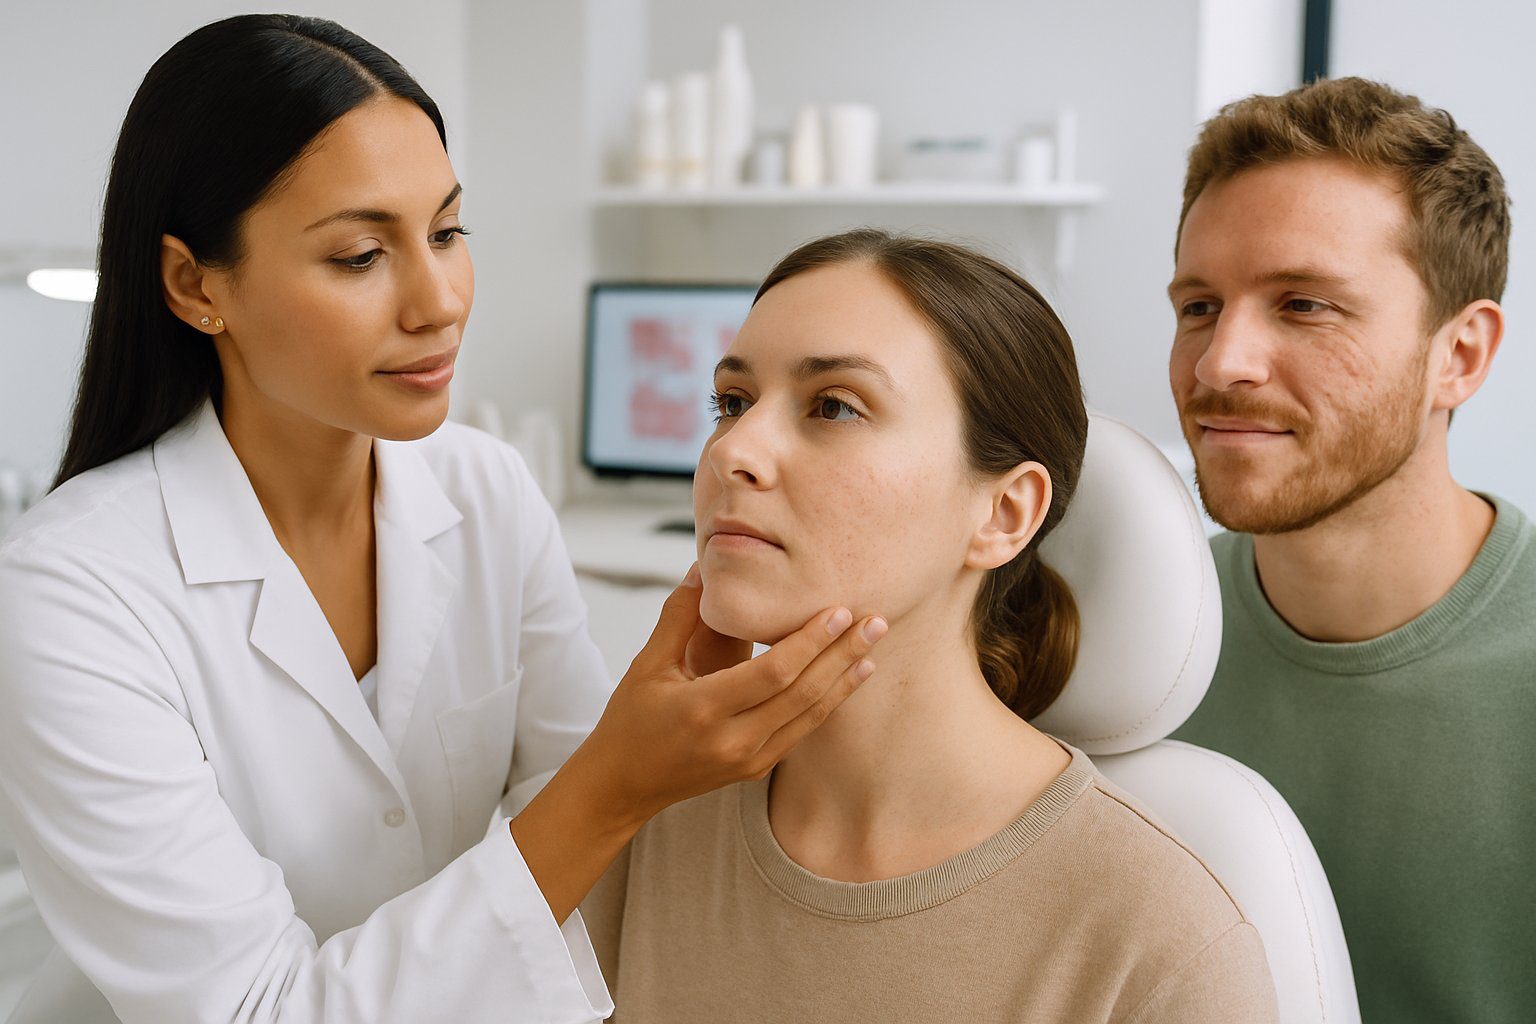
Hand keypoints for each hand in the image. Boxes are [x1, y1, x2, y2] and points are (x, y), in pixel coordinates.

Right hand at [509, 564, 883, 922]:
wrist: (622, 785)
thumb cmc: (630, 719)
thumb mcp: (647, 664)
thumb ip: (679, 615)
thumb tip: (704, 567)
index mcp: (702, 710)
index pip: (772, 673)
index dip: (810, 642)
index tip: (838, 611)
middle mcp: (732, 741)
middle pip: (802, 693)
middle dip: (842, 655)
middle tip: (875, 621)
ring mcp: (748, 760)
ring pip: (810, 716)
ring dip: (844, 680)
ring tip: (872, 646)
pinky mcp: (757, 769)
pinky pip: (802, 731)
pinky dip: (828, 702)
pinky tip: (848, 678)